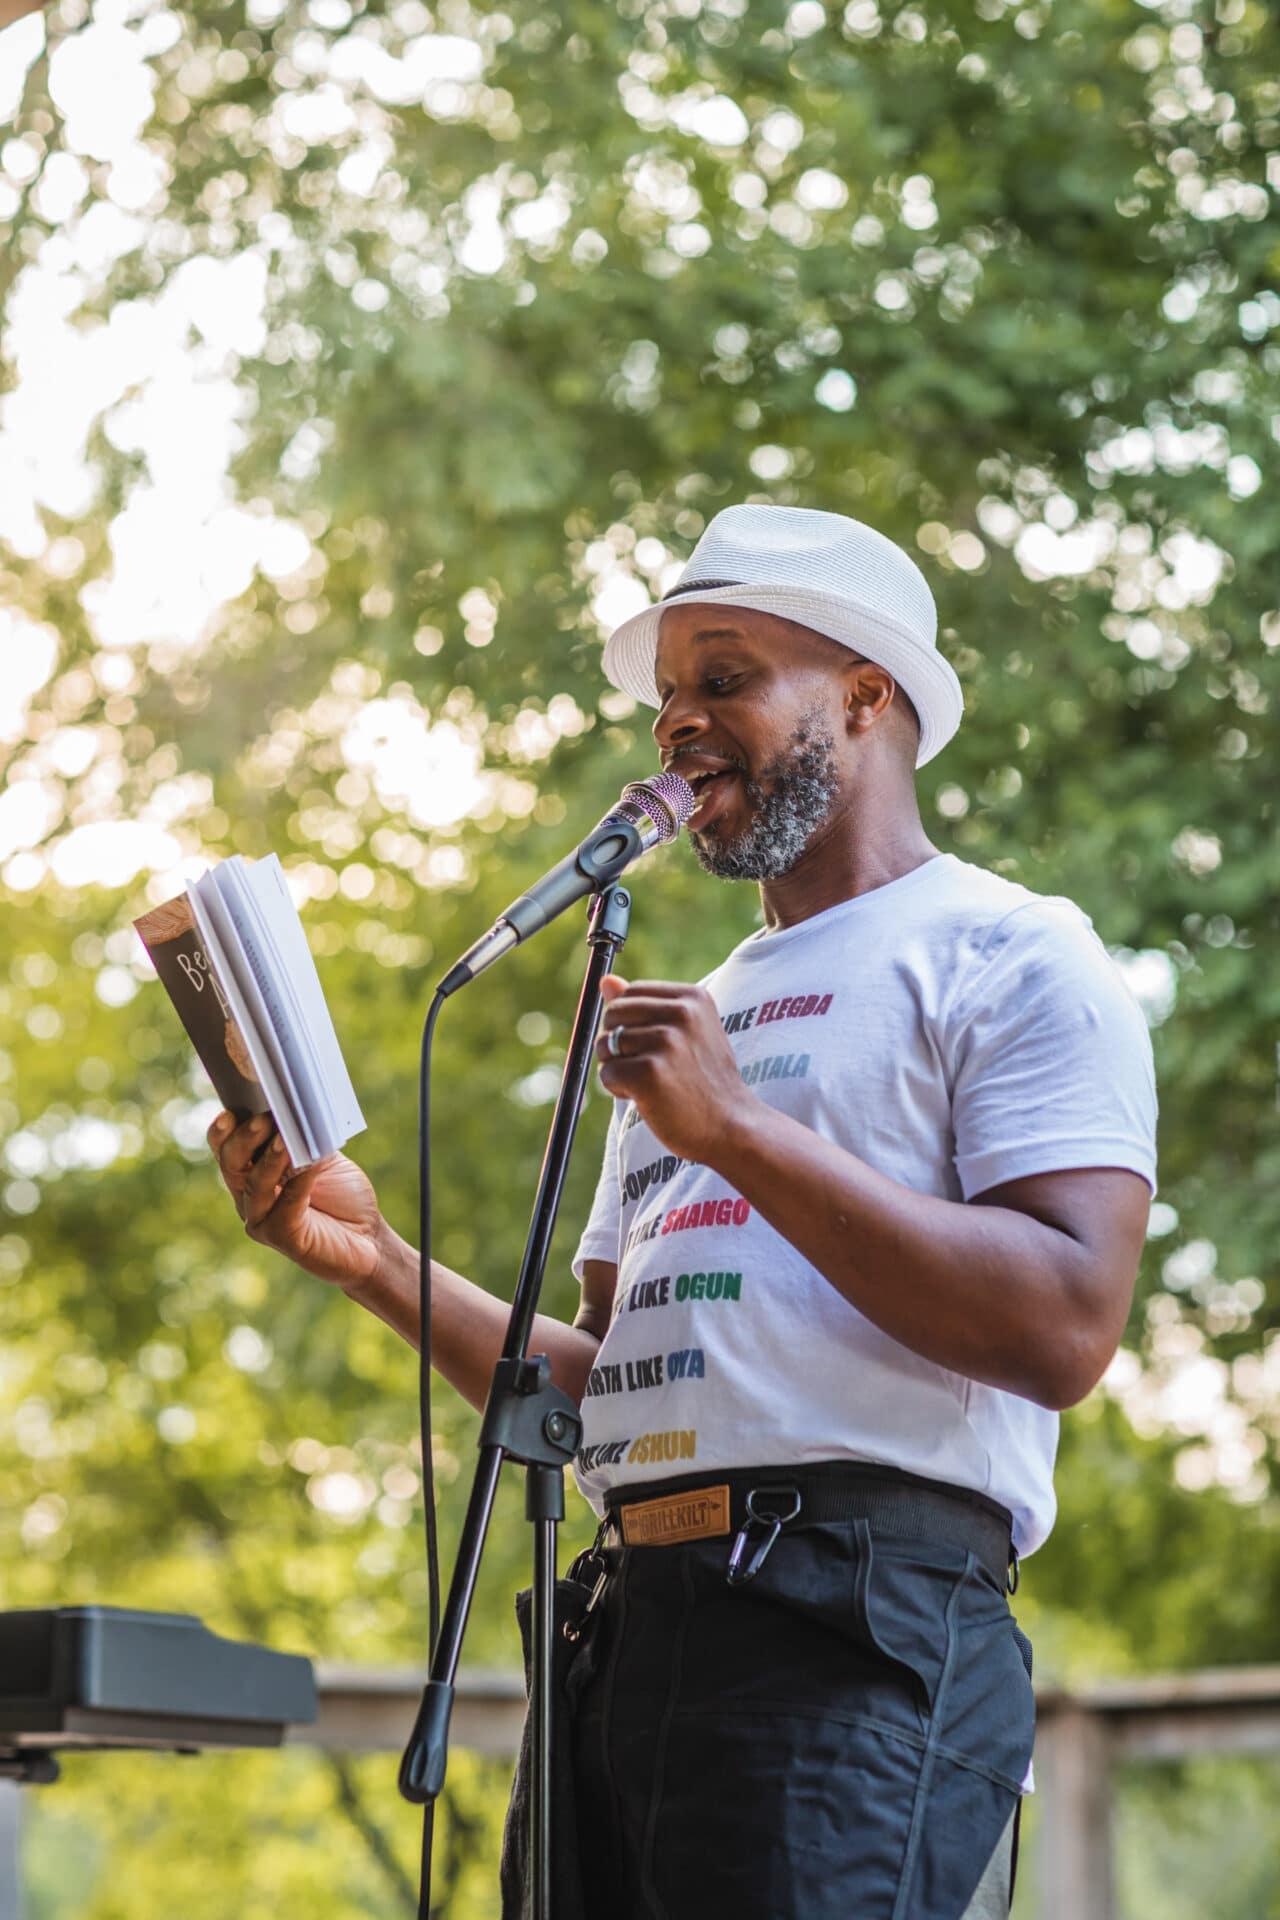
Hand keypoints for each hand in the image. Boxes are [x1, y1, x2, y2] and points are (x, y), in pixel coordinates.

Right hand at [206, 1110, 387, 1291]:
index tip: (231, 1109)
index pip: (225, 1147)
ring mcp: (261, 1220)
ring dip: (271, 1158)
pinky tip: (311, 1163)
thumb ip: (304, 1137)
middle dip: (246, 1138)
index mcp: (251, 1172)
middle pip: (232, 1164)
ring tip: (285, 1137)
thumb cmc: (342, 1195)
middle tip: (264, 1117)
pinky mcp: (282, 1238)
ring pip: (255, 1185)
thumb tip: (297, 1110)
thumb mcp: (321, 1156)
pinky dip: (299, 1181)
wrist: (367, 1238)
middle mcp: (248, 1197)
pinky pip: (285, 1206)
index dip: (224, 1129)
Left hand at [594, 974, 754, 1165]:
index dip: (629, 1022)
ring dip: (618, 1068)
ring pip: (606, 1044)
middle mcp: (681, 1013)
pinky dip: (617, 1089)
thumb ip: (646, 1006)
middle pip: (613, 1014)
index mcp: (692, 997)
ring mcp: (666, 1043)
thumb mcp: (686, 1034)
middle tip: (646, 1067)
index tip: (652, 1046)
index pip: (631, 993)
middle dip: (616, 1043)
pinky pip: (607, 1073)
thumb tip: (605, 981)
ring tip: (651, 1084)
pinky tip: (646, 1098)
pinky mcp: (650, 1073)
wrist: (731, 1126)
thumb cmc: (706, 1081)